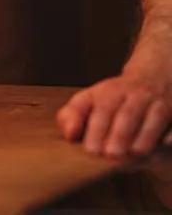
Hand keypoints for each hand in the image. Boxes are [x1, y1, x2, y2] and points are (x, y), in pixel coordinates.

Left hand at [56, 29, 171, 157]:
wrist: (153, 77)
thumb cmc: (112, 100)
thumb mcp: (88, 101)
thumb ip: (72, 116)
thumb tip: (69, 134)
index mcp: (107, 92)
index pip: (101, 108)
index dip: (96, 129)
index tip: (91, 150)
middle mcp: (133, 94)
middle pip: (127, 113)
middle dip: (119, 134)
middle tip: (111, 155)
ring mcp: (156, 102)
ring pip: (153, 117)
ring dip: (144, 136)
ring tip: (134, 153)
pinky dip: (171, 134)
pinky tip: (167, 143)